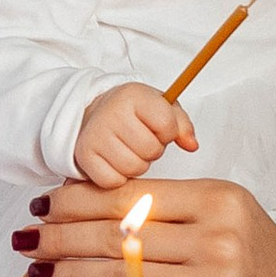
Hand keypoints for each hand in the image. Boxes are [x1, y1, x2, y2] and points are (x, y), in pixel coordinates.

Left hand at [23, 177, 275, 276]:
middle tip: (26, 239)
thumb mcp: (232, 223)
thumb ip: (174, 214)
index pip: (131, 194)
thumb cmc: (268, 274)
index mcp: (220, 200)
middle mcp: (218, 237)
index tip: (44, 203)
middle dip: (61, 236)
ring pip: (119, 276)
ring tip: (40, 272)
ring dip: (70, 274)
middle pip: (117, 234)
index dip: (78, 199)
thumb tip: (97, 210)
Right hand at [72, 82, 197, 185]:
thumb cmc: (132, 113)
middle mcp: (111, 112)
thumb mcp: (160, 107)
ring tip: (129, 150)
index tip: (158, 128)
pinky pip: (113, 181)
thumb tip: (192, 145)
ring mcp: (95, 134)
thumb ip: (182, 124)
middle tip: (141, 140)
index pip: (167, 125)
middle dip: (152, 150)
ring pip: (134, 168)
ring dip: (137, 165)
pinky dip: (118, 177)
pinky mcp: (84, 156)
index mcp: (133, 95)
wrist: (95, 113)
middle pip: (151, 150)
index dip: (168, 133)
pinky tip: (115, 161)